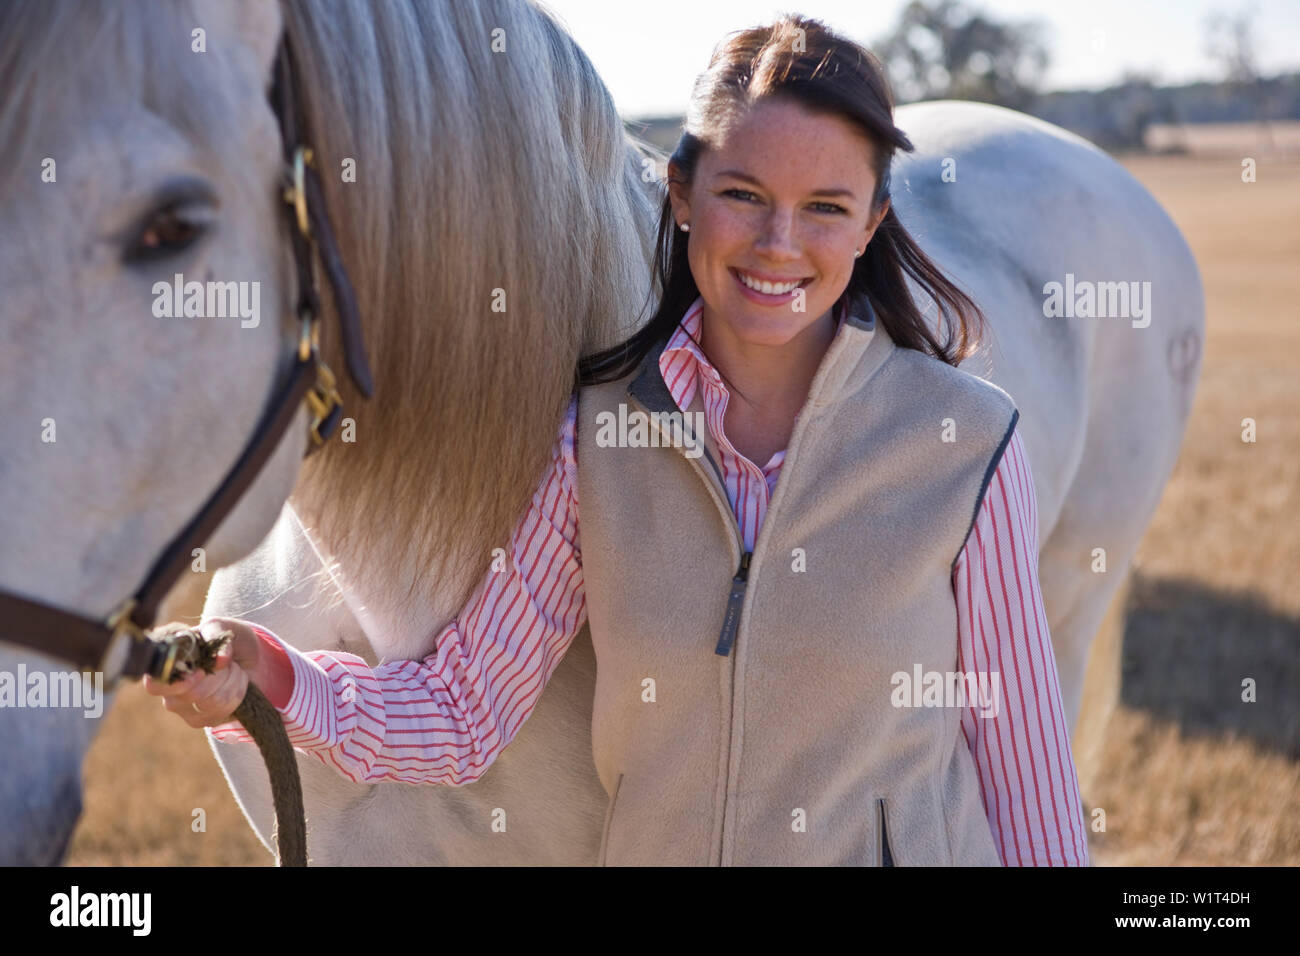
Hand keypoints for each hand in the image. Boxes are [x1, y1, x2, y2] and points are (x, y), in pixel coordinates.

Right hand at [143, 618, 262, 727]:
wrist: (249, 658)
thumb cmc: (226, 641)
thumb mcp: (220, 626)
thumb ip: (215, 633)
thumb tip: (220, 660)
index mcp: (165, 663)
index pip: (155, 683)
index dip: (181, 682)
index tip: (202, 671)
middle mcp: (167, 687)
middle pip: (191, 694)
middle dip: (220, 675)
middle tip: (229, 663)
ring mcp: (181, 706)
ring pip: (210, 703)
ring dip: (232, 683)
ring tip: (234, 671)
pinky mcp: (198, 719)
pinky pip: (220, 713)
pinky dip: (236, 695)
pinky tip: (236, 685)